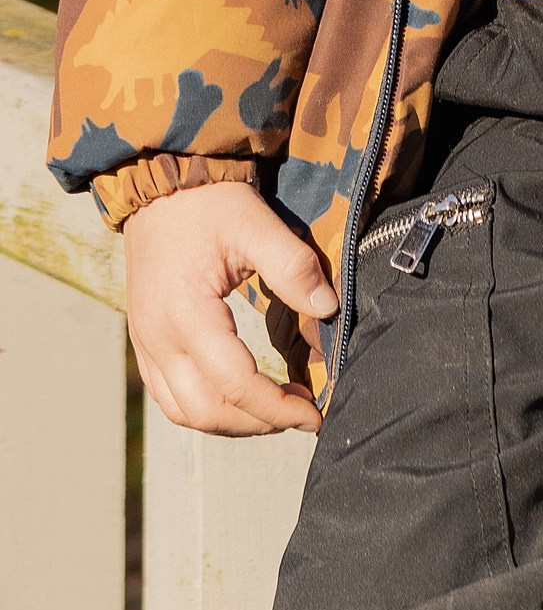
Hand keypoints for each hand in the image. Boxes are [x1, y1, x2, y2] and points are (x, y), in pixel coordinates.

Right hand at [124, 183, 331, 435]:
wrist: (157, 186)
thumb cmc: (208, 205)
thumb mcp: (256, 225)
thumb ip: (294, 267)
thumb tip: (329, 310)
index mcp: (186, 314)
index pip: (235, 383)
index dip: (278, 408)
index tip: (316, 414)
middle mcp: (158, 338)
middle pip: (206, 411)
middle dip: (259, 423)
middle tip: (302, 414)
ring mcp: (146, 343)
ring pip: (185, 412)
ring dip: (232, 422)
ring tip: (277, 409)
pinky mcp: (145, 342)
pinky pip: (170, 396)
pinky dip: (206, 409)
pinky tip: (241, 398)